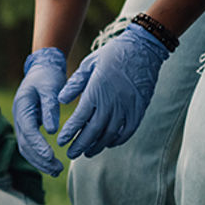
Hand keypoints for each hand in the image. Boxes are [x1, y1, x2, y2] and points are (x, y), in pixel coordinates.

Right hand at [11, 47, 67, 175]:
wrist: (42, 70)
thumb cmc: (47, 78)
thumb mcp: (50, 88)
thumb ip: (50, 107)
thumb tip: (51, 130)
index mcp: (22, 107)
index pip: (28, 131)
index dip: (38, 146)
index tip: (51, 157)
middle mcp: (18, 117)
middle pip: (24, 144)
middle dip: (40, 159)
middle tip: (57, 169)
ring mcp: (22, 123)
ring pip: (25, 148)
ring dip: (39, 161)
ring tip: (56, 170)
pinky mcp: (28, 127)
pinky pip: (30, 145)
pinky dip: (39, 156)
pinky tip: (51, 163)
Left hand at [57, 23, 169, 158]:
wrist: (143, 50)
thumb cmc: (111, 55)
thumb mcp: (88, 64)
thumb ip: (74, 84)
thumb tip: (61, 100)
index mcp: (97, 91)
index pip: (80, 118)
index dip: (70, 132)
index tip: (61, 142)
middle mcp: (113, 102)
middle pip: (95, 130)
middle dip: (81, 144)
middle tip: (70, 155)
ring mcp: (128, 107)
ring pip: (111, 133)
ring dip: (98, 145)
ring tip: (87, 153)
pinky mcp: (139, 109)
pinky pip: (128, 130)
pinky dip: (118, 140)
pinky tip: (109, 144)